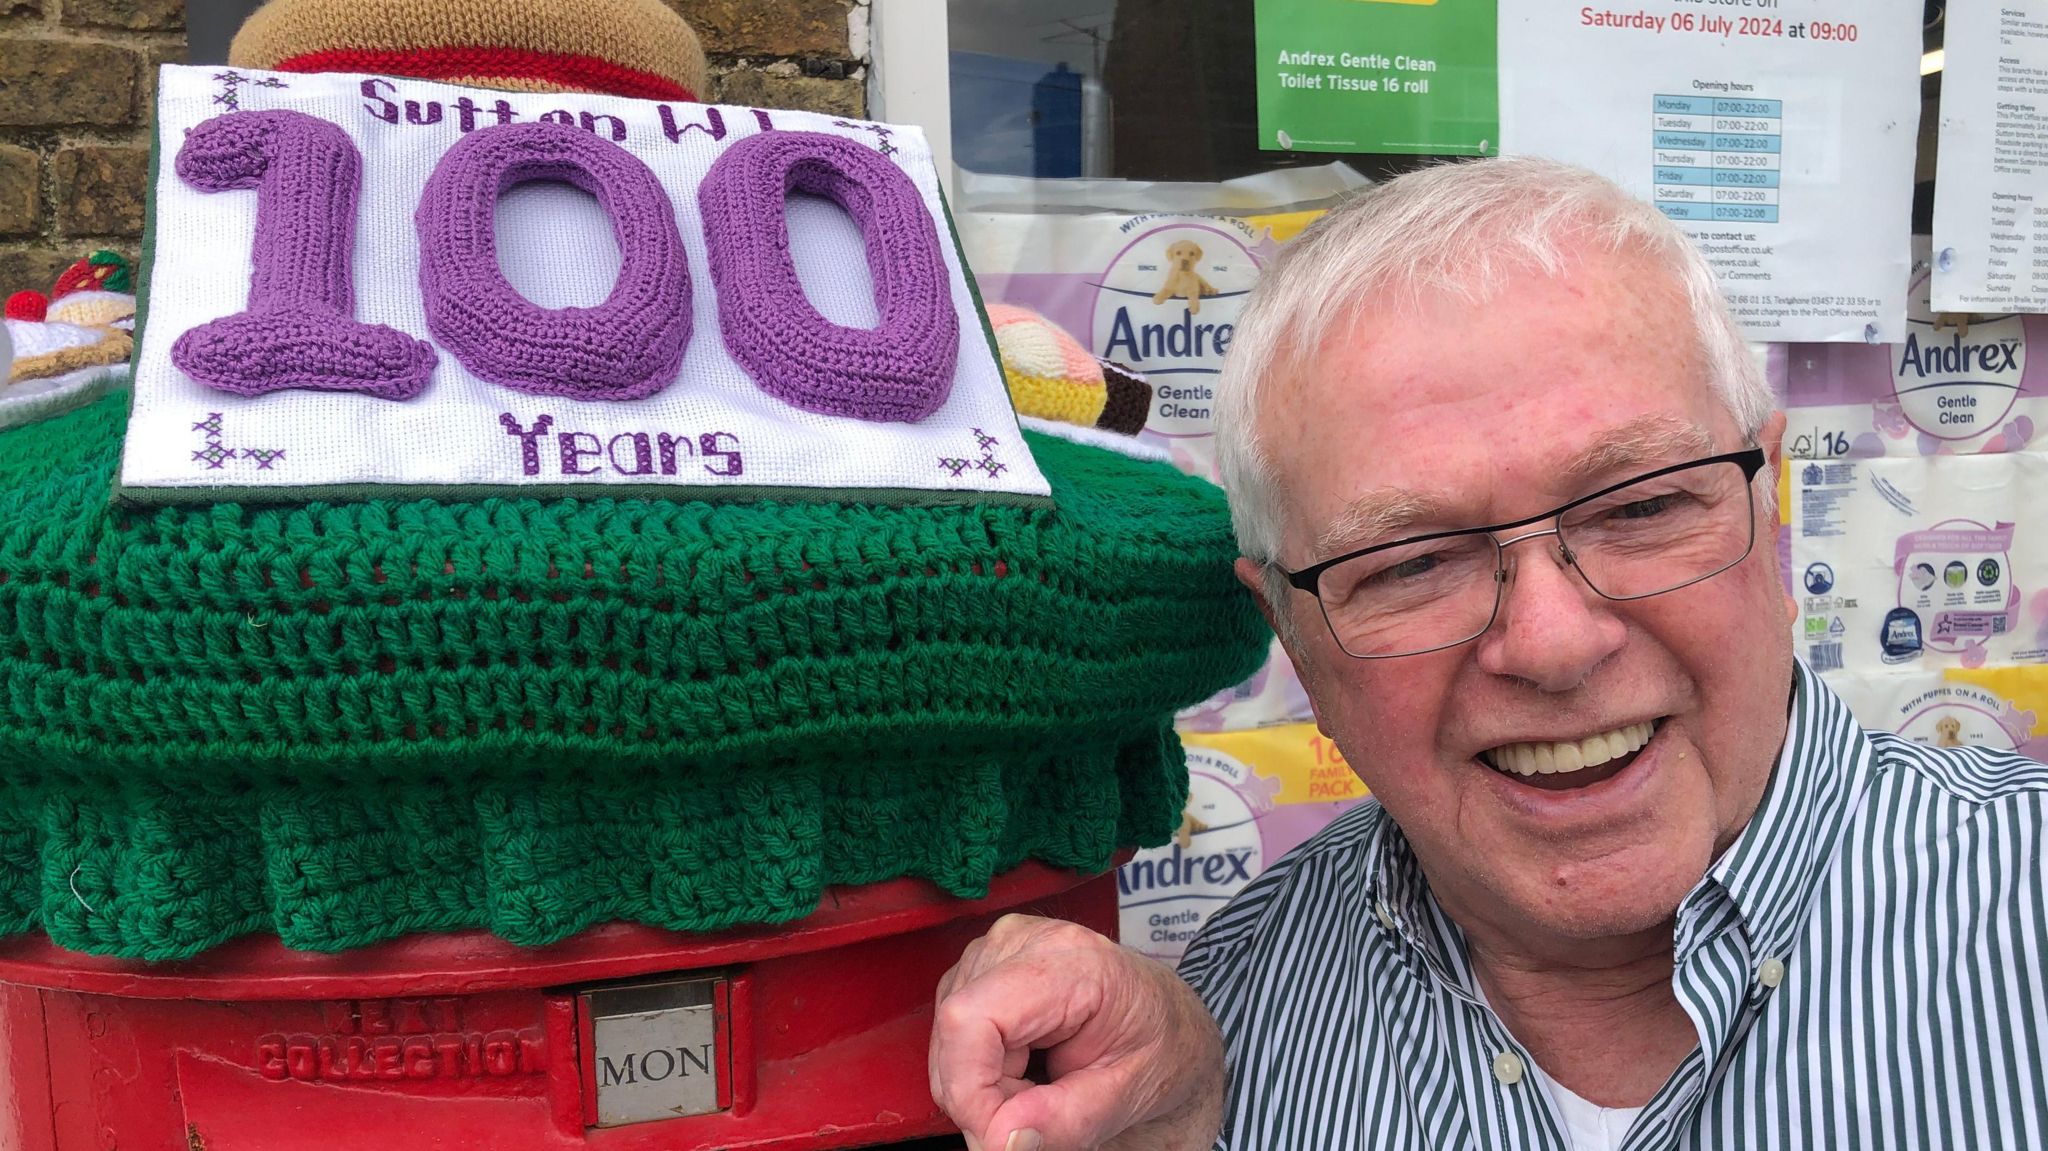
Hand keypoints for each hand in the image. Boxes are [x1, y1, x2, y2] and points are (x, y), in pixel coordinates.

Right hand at [929, 914, 1224, 1150]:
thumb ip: (1066, 1122)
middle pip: (955, 1035)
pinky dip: (982, 1068)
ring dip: (985, 1085)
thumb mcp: (1129, 1095)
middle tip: (1040, 1119)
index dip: (970, 1090)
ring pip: (949, 1041)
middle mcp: (1024, 941)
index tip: (1002, 1140)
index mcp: (1071, 961)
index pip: (972, 1019)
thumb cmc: (1160, 1047)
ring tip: (1043, 1088)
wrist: (1169, 1024)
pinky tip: (1026, 1068)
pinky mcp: (983, 965)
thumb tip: (1000, 1140)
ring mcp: (997, 947)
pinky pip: (954, 1034)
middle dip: (984, 1097)